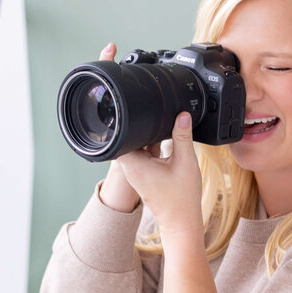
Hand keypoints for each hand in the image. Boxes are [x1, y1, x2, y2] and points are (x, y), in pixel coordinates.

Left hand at [97, 41, 202, 235]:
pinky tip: (160, 120)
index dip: (109, 103)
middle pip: (118, 125)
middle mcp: (127, 161)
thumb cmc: (180, 201)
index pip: (113, 126)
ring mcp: (134, 162)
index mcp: (130, 161)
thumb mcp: (185, 163)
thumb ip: (183, 136)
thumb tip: (181, 113)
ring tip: (142, 93)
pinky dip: (148, 129)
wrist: (180, 223)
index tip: (106, 83)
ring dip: (136, 115)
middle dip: (120, 100)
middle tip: (122, 68)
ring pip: (131, 131)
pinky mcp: (143, 164)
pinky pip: (142, 140)